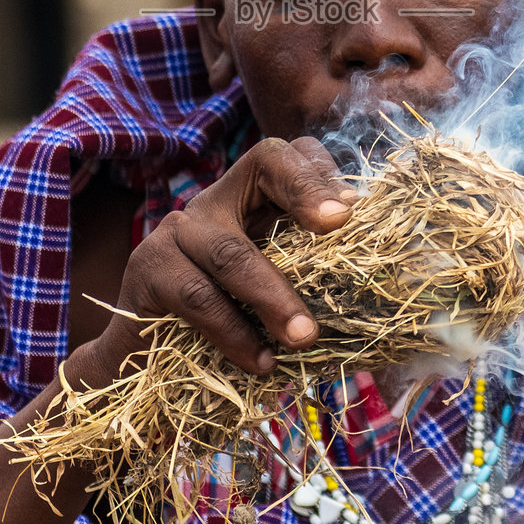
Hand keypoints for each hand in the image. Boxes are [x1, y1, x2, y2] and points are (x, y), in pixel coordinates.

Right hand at [68, 137, 356, 388]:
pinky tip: (260, 362)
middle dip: (305, 199)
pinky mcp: (148, 268)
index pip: (283, 154)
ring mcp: (175, 230)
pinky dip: (235, 333)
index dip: (316, 168)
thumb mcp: (273, 298)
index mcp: (248, 199)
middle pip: (260, 168)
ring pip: (231, 250)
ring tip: (304, 338)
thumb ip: (311, 285)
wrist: (143, 369)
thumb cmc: (226, 331)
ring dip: (273, 296)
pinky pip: (198, 296)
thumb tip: (380, 308)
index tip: (347, 210)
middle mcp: (212, 202)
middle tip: (342, 230)